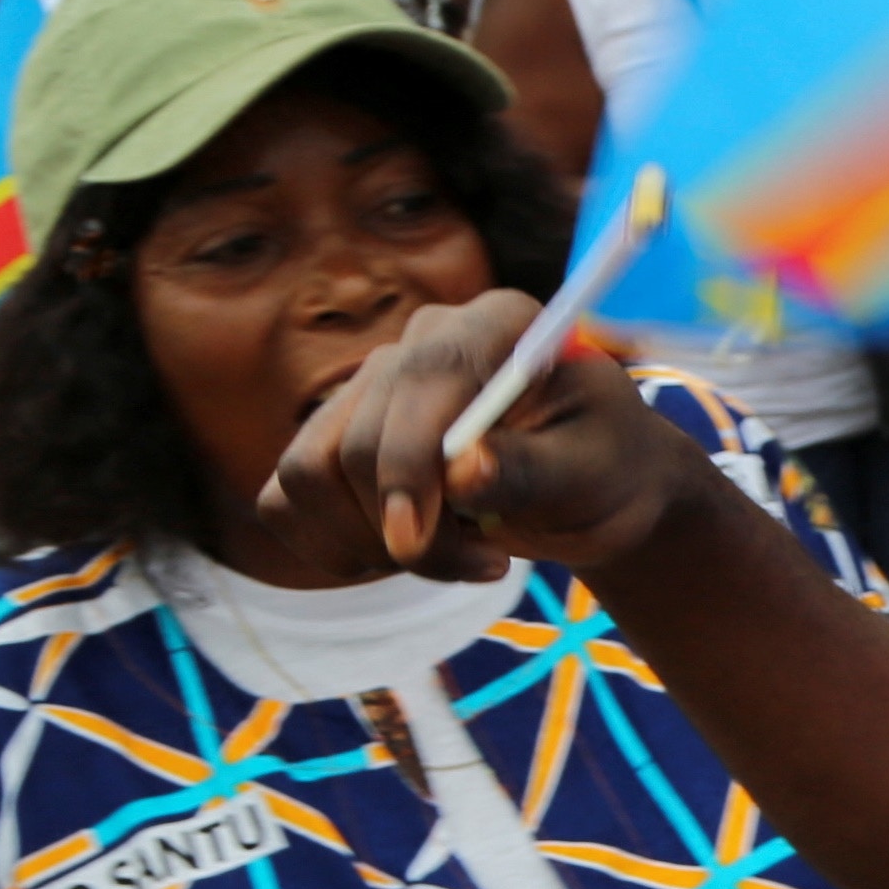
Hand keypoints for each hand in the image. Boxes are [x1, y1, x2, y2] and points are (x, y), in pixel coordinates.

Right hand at [256, 289, 697, 581]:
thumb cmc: (604, 471)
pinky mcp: (332, 440)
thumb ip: (531, 470)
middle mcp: (420, 344)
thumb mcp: (591, 474)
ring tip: (454, 555)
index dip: (408, 462)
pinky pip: (284, 499)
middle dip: (409, 530)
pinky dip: (331, 547)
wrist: (594, 489)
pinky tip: (399, 556)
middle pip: (358, 442)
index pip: (425, 377)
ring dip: (368, 544)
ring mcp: (368, 390)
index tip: (414, 540)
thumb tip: (462, 471)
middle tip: (488, 563)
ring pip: (308, 474)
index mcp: (497, 325)